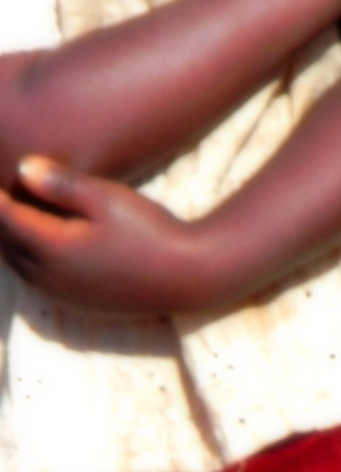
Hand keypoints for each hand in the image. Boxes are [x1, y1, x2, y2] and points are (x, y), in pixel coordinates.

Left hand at [0, 156, 231, 312]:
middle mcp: (49, 276)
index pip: (4, 215)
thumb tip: (21, 167)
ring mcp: (62, 294)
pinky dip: (29, 259)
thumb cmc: (152, 231)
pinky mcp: (77, 304)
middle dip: (0, 217)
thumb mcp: (109, 198)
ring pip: (17, 264)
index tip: (1, 174)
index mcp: (52, 247)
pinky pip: (36, 280)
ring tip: (15, 214)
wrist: (191, 276)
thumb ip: (62, 184)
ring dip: (11, 240)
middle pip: (5, 242)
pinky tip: (39, 244)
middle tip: (5, 192)